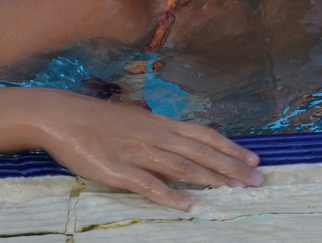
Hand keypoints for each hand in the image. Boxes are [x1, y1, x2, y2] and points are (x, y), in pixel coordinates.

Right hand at [29, 89, 262, 210]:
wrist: (63, 116)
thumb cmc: (99, 118)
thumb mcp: (137, 119)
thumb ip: (159, 130)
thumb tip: (177, 137)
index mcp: (163, 125)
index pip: (206, 136)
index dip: (231, 148)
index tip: (254, 159)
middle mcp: (158, 137)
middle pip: (203, 152)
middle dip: (233, 166)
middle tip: (258, 179)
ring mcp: (141, 153)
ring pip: (185, 166)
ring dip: (212, 179)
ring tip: (235, 190)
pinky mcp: (120, 170)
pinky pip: (151, 185)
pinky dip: (173, 195)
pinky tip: (190, 205)